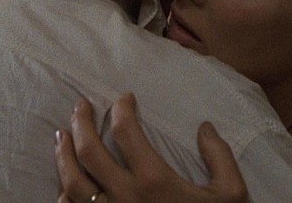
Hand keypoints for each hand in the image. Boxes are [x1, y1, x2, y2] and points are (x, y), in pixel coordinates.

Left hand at [55, 93, 247, 202]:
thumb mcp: (230, 193)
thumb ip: (219, 156)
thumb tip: (205, 128)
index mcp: (154, 180)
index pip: (125, 131)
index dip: (121, 108)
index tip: (124, 98)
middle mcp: (124, 196)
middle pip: (88, 152)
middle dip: (80, 123)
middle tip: (80, 105)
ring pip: (70, 183)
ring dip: (62, 155)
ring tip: (61, 135)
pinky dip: (63, 195)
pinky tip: (64, 183)